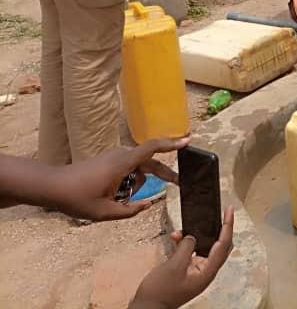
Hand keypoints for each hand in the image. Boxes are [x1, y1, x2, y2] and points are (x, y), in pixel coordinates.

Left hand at [45, 137, 187, 220]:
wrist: (52, 186)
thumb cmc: (77, 198)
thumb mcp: (105, 212)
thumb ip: (130, 211)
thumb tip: (148, 205)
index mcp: (123, 164)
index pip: (152, 149)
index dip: (171, 145)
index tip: (188, 141)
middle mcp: (121, 156)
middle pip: (150, 163)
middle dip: (163, 174)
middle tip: (180, 183)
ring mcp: (114, 158)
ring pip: (137, 170)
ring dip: (135, 185)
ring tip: (117, 201)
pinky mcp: (108, 162)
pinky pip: (127, 170)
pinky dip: (127, 182)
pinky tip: (114, 196)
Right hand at [130, 206, 234, 308]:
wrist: (145, 308)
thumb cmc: (160, 292)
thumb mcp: (174, 266)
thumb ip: (186, 247)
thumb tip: (191, 237)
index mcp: (207, 272)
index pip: (223, 245)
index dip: (227, 226)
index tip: (229, 211)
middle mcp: (205, 272)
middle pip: (219, 246)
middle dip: (218, 229)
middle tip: (221, 213)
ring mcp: (196, 272)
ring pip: (203, 248)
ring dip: (195, 237)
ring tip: (184, 228)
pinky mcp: (186, 272)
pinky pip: (190, 254)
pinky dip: (184, 245)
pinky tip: (175, 237)